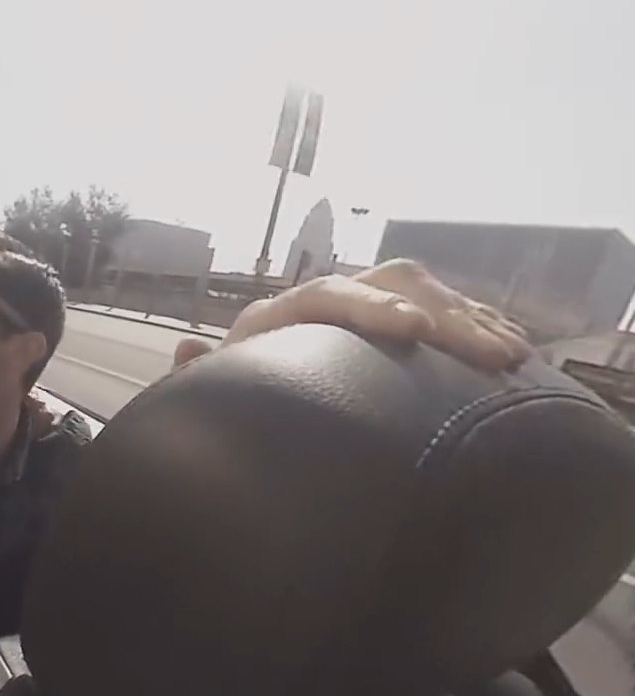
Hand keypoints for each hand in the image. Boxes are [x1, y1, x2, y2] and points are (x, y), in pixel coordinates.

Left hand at [173, 259, 533, 371]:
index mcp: (273, 317)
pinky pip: (442, 310)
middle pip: (390, 284)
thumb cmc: (225, 407)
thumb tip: (184, 352)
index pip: (328, 297)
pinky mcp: (390, 327)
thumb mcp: (211, 397)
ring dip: (472, 320)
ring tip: (511, 357)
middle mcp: (319, 301)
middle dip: (446, 315)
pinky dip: (478, 324)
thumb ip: (204, 377)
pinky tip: (512, 348)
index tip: (417, 334)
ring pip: (424, 292)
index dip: (374, 309)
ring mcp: (358, 306)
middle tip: (492, 358)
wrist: (238, 411)